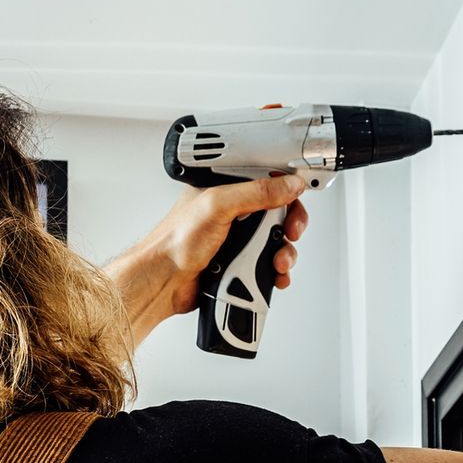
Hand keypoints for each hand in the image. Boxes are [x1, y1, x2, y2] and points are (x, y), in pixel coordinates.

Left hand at [106, 176, 311, 345]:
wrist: (163, 282)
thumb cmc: (175, 242)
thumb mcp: (218, 206)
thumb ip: (256, 192)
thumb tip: (289, 184)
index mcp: (226, 190)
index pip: (266, 181)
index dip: (286, 188)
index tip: (299, 197)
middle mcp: (233, 213)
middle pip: (278, 213)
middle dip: (290, 224)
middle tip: (290, 231)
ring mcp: (238, 239)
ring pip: (276, 242)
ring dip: (284, 252)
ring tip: (277, 261)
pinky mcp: (240, 263)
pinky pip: (268, 265)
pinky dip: (276, 272)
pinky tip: (273, 275)